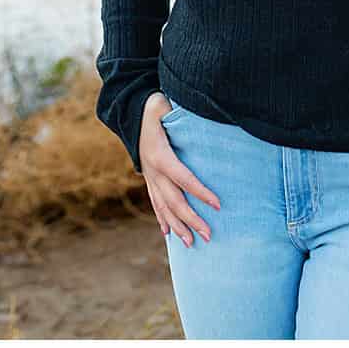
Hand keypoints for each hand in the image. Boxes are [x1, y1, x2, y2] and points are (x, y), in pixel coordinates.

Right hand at [139, 93, 220, 246]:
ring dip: (178, 226)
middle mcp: (153, 172)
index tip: (218, 204)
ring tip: (191, 243)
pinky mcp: (149, 179)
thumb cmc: (153, 107)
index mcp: (160, 155)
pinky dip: (162, 219)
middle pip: (174, 201)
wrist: (130, 114)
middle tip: (209, 236)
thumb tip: (192, 105)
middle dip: (191, 219)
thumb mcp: (161, 104)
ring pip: (164, 207)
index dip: (200, 192)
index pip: (184, 178)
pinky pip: (155, 203)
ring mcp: (150, 177)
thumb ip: (172, 108)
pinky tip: (169, 234)